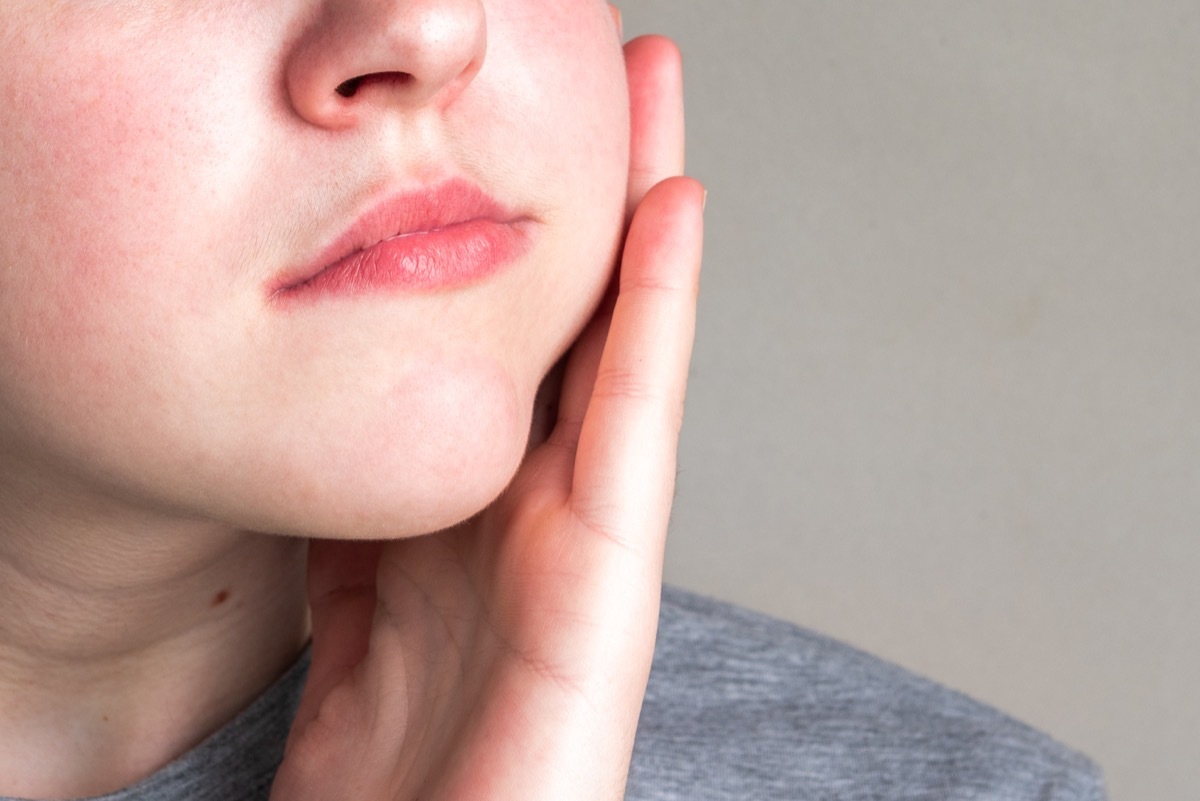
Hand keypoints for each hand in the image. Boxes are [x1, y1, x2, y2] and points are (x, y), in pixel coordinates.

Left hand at [270, 32, 704, 800]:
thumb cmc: (393, 788)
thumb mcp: (349, 614)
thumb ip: (351, 530)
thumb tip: (326, 451)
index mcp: (464, 513)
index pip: (494, 348)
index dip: (505, 239)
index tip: (504, 133)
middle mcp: (529, 509)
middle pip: (566, 320)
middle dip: (590, 193)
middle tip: (612, 70)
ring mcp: (579, 542)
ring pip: (617, 343)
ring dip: (641, 211)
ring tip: (656, 90)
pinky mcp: (608, 588)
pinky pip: (636, 425)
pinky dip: (663, 316)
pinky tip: (674, 210)